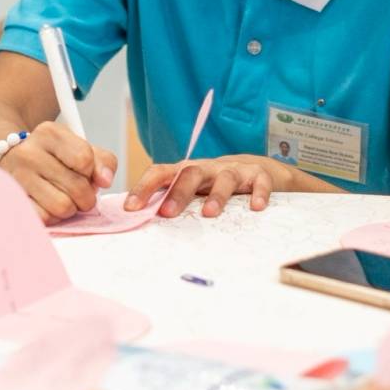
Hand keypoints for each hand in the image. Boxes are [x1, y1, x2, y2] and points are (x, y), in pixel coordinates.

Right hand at [0, 122, 118, 222]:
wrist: (8, 158)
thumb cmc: (52, 157)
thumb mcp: (78, 148)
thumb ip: (102, 161)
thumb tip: (105, 181)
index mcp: (49, 133)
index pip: (85, 159)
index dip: (92, 173)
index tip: (85, 173)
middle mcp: (29, 152)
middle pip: (77, 187)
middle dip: (86, 197)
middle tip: (79, 194)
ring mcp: (16, 176)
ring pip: (62, 207)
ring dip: (70, 209)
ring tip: (63, 199)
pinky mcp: (11, 199)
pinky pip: (44, 218)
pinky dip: (52, 217)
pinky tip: (47, 205)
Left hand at [126, 153, 291, 217]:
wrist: (258, 170)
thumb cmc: (216, 185)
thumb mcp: (193, 191)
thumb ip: (171, 201)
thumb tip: (138, 221)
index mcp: (187, 172)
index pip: (161, 173)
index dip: (144, 188)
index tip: (131, 208)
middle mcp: (208, 168)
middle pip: (190, 174)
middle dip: (178, 193)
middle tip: (167, 213)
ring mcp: (234, 170)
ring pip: (224, 178)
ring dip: (216, 196)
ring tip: (209, 214)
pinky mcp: (259, 175)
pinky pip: (259, 182)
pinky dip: (258, 194)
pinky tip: (256, 208)